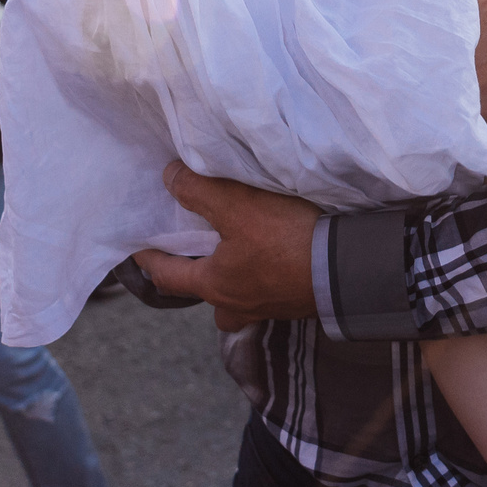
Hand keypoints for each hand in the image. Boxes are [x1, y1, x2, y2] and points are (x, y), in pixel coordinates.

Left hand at [132, 161, 319, 331]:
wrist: (348, 269)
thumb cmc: (287, 240)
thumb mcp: (239, 206)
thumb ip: (199, 190)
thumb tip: (169, 178)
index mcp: (215, 286)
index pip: (168, 275)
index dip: (149, 259)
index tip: (138, 249)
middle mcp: (238, 305)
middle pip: (208, 298)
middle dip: (199, 279)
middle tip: (198, 255)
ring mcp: (270, 308)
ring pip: (239, 300)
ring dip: (233, 283)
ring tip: (239, 256)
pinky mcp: (297, 302)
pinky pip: (269, 293)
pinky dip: (264, 278)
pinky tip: (275, 259)